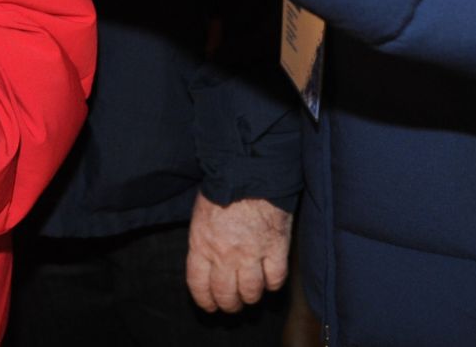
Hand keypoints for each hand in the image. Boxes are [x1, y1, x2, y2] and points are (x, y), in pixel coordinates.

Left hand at [186, 195, 291, 311]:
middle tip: (234, 304)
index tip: (211, 305)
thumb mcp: (201, 213)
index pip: (199, 286)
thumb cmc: (224, 186)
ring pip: (251, 292)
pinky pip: (276, 278)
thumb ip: (203, 240)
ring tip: (253, 294)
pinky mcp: (276, 247)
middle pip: (226, 295)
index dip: (205, 300)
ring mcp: (251, 253)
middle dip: (230, 304)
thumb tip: (206, 258)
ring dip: (251, 296)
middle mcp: (224, 255)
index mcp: (201, 245)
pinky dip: (273, 283)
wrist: (251, 170)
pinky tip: (271, 279)